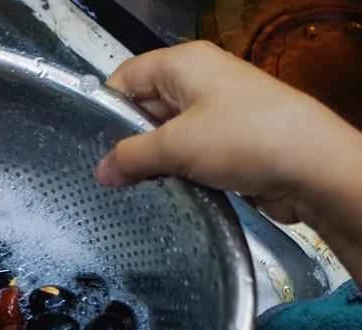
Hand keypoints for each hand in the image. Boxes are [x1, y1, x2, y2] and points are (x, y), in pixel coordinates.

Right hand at [96, 42, 361, 281]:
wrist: (312, 167)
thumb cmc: (240, 139)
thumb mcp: (175, 146)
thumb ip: (131, 157)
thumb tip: (99, 172)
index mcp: (184, 64)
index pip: (127, 76)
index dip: (106, 108)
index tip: (87, 145)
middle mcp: (199, 82)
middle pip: (145, 106)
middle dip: (126, 140)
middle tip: (105, 176)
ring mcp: (217, 113)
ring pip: (167, 135)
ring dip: (151, 161)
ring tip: (127, 190)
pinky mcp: (230, 143)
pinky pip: (189, 154)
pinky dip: (175, 172)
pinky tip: (160, 193)